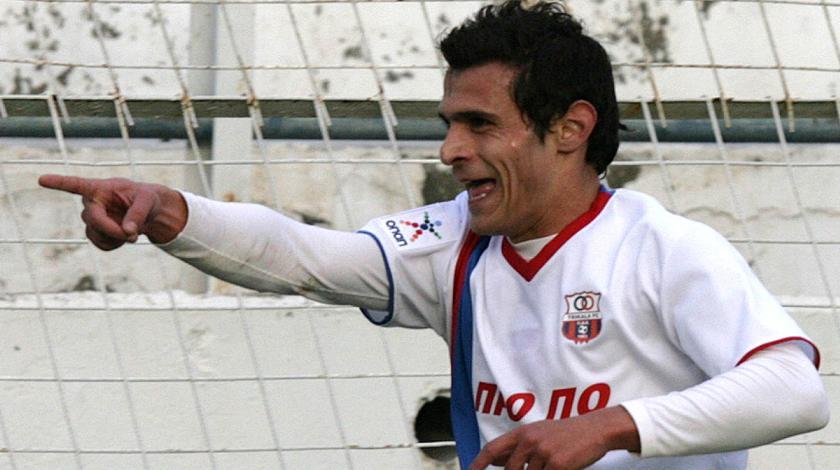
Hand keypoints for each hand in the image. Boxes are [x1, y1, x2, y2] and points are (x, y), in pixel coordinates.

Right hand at [39, 174, 187, 249]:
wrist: (151, 213)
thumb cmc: (149, 199)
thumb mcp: (149, 200)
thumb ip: (138, 213)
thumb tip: (127, 231)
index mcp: (100, 187)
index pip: (76, 184)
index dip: (59, 183)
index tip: (42, 179)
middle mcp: (92, 202)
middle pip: (92, 219)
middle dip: (112, 230)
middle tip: (132, 235)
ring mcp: (92, 218)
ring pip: (95, 234)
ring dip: (114, 238)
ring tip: (132, 234)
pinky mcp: (96, 232)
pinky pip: (100, 244)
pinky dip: (114, 245)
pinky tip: (124, 238)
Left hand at [469, 406, 639, 469]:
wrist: (594, 429)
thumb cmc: (565, 434)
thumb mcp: (538, 434)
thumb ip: (517, 447)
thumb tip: (494, 460)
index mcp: (522, 433)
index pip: (492, 449)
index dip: (478, 463)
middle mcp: (529, 441)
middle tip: (535, 468)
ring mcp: (543, 453)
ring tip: (552, 463)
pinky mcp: (558, 465)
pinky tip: (560, 467)